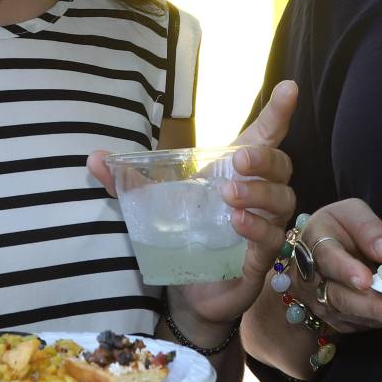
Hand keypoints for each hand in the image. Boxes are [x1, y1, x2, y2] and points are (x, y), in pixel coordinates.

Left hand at [87, 81, 298, 328]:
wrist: (184, 294)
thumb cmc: (179, 238)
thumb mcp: (150, 206)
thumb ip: (126, 182)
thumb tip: (93, 157)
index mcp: (234, 173)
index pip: (263, 137)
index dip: (278, 112)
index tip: (288, 88)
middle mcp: (257, 195)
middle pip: (281, 165)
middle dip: (264, 158)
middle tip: (237, 161)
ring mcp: (264, 226)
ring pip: (282, 199)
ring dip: (259, 193)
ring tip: (229, 196)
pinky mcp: (261, 259)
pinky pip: (272, 238)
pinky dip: (256, 227)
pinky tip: (236, 222)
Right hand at [284, 199, 381, 333]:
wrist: (319, 251)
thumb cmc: (338, 228)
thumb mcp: (351, 213)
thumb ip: (368, 228)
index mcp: (314, 245)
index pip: (327, 258)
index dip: (346, 270)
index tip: (367, 280)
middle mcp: (314, 280)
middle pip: (341, 297)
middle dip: (373, 307)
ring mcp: (325, 304)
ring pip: (354, 316)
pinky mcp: (340, 319)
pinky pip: (366, 324)